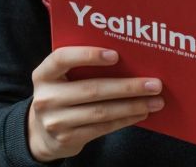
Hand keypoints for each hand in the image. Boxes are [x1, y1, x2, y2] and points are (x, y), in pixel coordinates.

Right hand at [26, 46, 164, 161]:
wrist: (40, 132)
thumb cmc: (60, 94)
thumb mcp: (61, 78)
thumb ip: (81, 67)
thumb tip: (127, 57)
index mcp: (43, 74)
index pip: (62, 58)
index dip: (88, 55)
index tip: (116, 55)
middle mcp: (46, 97)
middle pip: (92, 89)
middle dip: (127, 86)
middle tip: (154, 84)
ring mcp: (56, 121)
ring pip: (101, 111)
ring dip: (132, 106)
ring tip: (155, 101)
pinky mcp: (68, 139)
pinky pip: (102, 128)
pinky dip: (125, 119)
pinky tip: (141, 113)